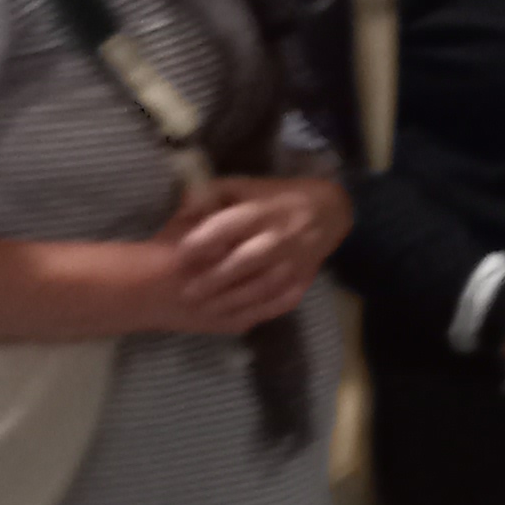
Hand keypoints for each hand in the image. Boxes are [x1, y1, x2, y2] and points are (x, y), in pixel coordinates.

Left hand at [161, 174, 348, 332]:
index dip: (201, 242)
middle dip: (215, 279)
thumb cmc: (272, 198)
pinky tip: (238, 318)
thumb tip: (182, 214)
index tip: (179, 255)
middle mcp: (279, 237)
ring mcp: (295, 261)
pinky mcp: (304, 279)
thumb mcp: (239, 185)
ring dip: (234, 301)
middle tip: (186, 293)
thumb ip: (207, 196)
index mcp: (261, 210)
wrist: (326, 212)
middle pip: (246, 261)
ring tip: (205, 310)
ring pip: (263, 286)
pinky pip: (282, 300)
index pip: (227, 227)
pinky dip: (260, 311)